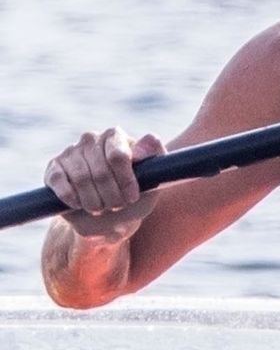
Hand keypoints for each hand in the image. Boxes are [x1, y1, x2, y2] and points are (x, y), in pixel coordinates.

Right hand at [45, 128, 164, 240]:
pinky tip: (80, 205)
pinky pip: (59, 182)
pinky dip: (72, 198)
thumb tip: (143, 147)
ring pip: (81, 179)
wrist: (110, 213)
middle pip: (101, 171)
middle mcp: (91, 139)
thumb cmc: (136, 192)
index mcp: (116, 136)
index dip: (125, 181)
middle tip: (117, 207)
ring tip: (102, 208)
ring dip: (94, 201)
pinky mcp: (54, 168)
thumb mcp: (154, 176)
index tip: (132, 198)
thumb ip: (155, 155)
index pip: (118, 156)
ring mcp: (70, 152)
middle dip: (112, 195)